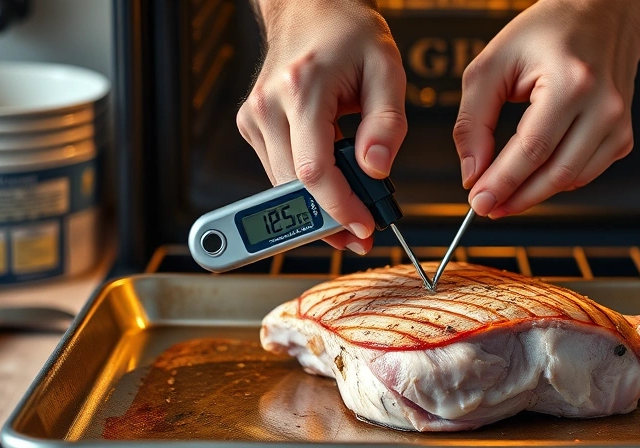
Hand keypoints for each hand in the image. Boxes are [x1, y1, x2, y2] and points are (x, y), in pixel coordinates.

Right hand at [238, 0, 406, 253]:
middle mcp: (268, 106)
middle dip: (329, 218)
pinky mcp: (252, 126)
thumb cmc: (348, 33)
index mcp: (302, 90)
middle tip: (361, 233)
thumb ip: (387, 122)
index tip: (363, 228)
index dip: (338, 207)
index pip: (314, 170)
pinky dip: (305, 188)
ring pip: (282, 186)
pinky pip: (279, 172)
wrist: (309, 8)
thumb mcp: (386, 68)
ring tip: (352, 213)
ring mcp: (255, 117)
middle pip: (294, 186)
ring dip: (316, 209)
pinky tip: (331, 186)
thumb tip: (377, 169)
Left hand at [454, 0, 639, 217]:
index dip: (503, 182)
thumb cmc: (546, 33)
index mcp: (571, 82)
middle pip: (555, 173)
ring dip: (535, 193)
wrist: (602, 14)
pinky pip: (585, 173)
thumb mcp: (493, 64)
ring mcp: (618, 123)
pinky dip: (556, 180)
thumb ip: (474, 120)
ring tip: (505, 194)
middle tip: (487, 206)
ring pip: (571, 180)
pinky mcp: (623, 136)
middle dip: (516, 197)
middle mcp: (603, 105)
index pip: (533, 149)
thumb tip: (473, 172)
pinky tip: (535, 175)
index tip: (478, 202)